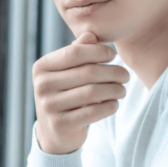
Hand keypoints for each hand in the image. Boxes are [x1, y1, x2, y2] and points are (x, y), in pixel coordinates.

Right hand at [33, 32, 128, 153]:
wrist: (54, 132)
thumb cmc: (65, 93)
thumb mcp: (66, 71)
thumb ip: (78, 51)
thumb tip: (91, 35)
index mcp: (42, 66)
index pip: (75, 52)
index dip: (99, 52)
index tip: (113, 55)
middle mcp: (41, 85)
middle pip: (87, 72)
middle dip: (113, 72)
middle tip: (126, 75)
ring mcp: (49, 106)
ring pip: (92, 92)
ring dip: (115, 89)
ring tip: (122, 89)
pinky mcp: (60, 125)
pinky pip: (93, 112)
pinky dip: (109, 106)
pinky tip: (115, 103)